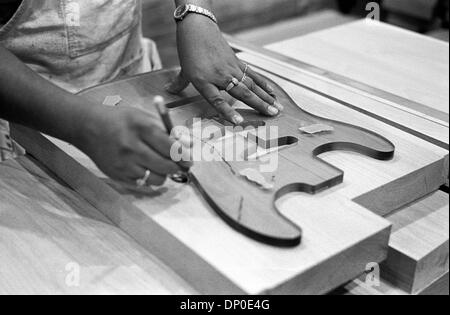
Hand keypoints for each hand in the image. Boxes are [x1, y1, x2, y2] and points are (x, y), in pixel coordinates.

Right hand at [77, 105, 191, 186]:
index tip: (189, 160)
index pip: (171, 147)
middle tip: (180, 166)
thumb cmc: (122, 121)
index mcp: (142, 128)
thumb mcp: (145, 117)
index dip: (184, 156)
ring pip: (157, 179)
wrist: (88, 128)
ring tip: (161, 166)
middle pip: (166, 166)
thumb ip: (168, 130)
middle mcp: (132, 147)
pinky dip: (150, 179)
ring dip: (164, 174)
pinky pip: (144, 185)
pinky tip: (147, 169)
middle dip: (177, 167)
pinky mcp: (117, 176)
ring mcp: (124, 164)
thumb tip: (189, 144)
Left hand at [167, 15, 282, 124]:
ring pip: (251, 84)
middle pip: (242, 92)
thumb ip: (179, 83)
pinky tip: (272, 92)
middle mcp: (220, 75)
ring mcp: (231, 68)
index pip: (218, 99)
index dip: (228, 111)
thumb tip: (168, 91)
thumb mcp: (183, 68)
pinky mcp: (238, 62)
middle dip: (258, 104)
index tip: (239, 121)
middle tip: (272, 114)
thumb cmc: (189, 49)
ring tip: (278, 107)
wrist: (199, 27)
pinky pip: (253, 75)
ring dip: (266, 96)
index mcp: (204, 81)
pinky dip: (263, 84)